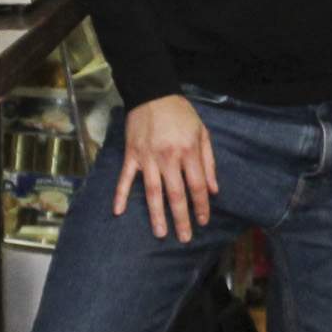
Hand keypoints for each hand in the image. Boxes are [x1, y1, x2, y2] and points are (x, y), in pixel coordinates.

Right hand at [111, 95, 216, 240]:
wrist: (152, 93)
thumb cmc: (181, 114)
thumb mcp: (202, 133)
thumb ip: (208, 162)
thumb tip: (213, 190)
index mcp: (187, 152)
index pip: (196, 186)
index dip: (201, 206)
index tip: (203, 221)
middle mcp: (167, 158)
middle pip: (175, 194)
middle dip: (181, 218)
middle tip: (184, 238)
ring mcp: (147, 157)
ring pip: (152, 192)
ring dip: (156, 214)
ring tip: (160, 234)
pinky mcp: (131, 155)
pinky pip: (125, 178)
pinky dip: (120, 195)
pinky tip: (118, 211)